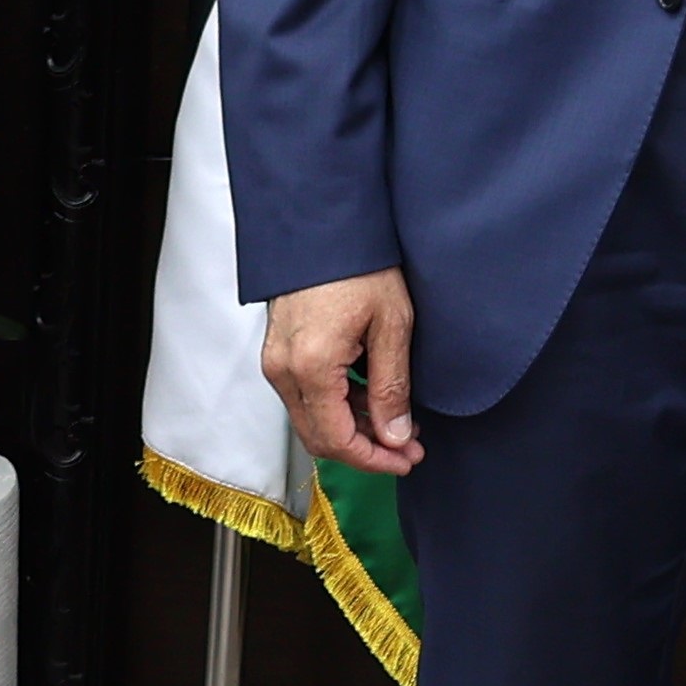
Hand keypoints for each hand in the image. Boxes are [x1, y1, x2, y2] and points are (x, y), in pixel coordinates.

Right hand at [264, 270, 422, 474]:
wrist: (325, 225)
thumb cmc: (362, 266)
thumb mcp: (392, 325)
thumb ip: (392, 387)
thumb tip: (397, 437)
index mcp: (310, 367)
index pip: (336, 439)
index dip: (373, 459)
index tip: (408, 460)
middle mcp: (282, 370)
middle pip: (319, 437)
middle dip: (366, 449)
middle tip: (410, 448)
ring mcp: (276, 361)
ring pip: (312, 419)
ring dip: (353, 429)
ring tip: (399, 425)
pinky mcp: (279, 352)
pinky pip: (306, 396)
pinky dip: (338, 407)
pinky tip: (373, 401)